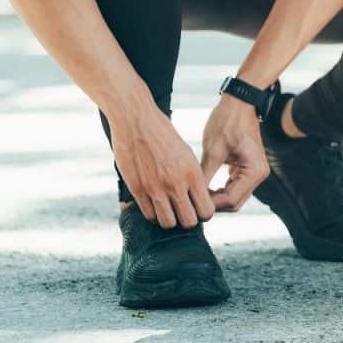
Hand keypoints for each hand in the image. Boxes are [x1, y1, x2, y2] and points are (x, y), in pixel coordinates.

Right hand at [109, 103, 214, 228]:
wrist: (135, 119)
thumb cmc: (163, 134)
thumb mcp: (186, 154)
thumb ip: (192, 178)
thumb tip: (197, 199)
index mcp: (193, 174)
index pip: (206, 211)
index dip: (202, 214)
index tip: (197, 208)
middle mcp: (176, 183)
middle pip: (188, 222)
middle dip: (187, 220)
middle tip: (182, 211)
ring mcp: (155, 188)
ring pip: (167, 223)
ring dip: (168, 219)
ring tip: (167, 208)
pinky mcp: (137, 188)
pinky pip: (148, 215)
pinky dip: (152, 213)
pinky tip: (153, 203)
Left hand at [201, 96, 269, 211]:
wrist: (240, 102)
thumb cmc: (227, 121)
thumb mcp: (213, 150)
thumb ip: (204, 176)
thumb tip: (192, 196)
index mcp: (255, 172)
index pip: (231, 200)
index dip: (210, 204)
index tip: (191, 201)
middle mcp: (259, 176)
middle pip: (234, 202)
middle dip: (213, 204)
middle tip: (191, 200)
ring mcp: (255, 173)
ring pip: (233, 197)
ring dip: (216, 197)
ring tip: (195, 194)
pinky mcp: (248, 169)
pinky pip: (234, 187)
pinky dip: (220, 189)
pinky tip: (204, 186)